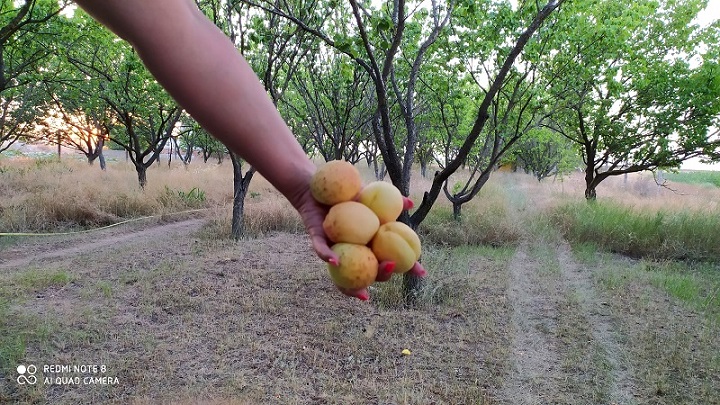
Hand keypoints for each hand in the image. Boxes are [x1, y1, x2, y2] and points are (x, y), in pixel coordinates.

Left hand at [290, 182, 424, 299]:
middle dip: (382, 275)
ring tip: (365, 285)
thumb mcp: (371, 196)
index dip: (407, 267)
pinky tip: (335, 262)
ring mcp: (336, 247)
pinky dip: (327, 255)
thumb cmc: (347, 193)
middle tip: (390, 265)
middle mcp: (355, 250)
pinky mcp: (317, 239)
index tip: (422, 272)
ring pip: (345, 273)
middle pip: (371, 272)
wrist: (318, 184)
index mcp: (370, 243)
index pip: (392, 258)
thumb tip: (409, 202)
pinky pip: (322, 250)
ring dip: (356, 281)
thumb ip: (390, 201)